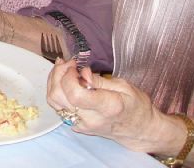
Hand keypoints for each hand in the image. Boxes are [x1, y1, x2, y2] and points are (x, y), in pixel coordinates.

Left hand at [46, 58, 169, 152]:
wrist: (140, 130)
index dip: (68, 76)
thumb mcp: (124, 86)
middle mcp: (91, 118)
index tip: (75, 66)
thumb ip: (99, 80)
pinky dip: (57, 91)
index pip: (75, 94)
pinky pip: (59, 107)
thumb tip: (81, 72)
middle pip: (58, 96)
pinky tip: (65, 81)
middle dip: (57, 74)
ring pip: (53, 101)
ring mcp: (82, 125)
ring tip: (64, 68)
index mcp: (107, 107)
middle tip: (68, 63)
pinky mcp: (77, 126)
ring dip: (54, 81)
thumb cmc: (136, 106)